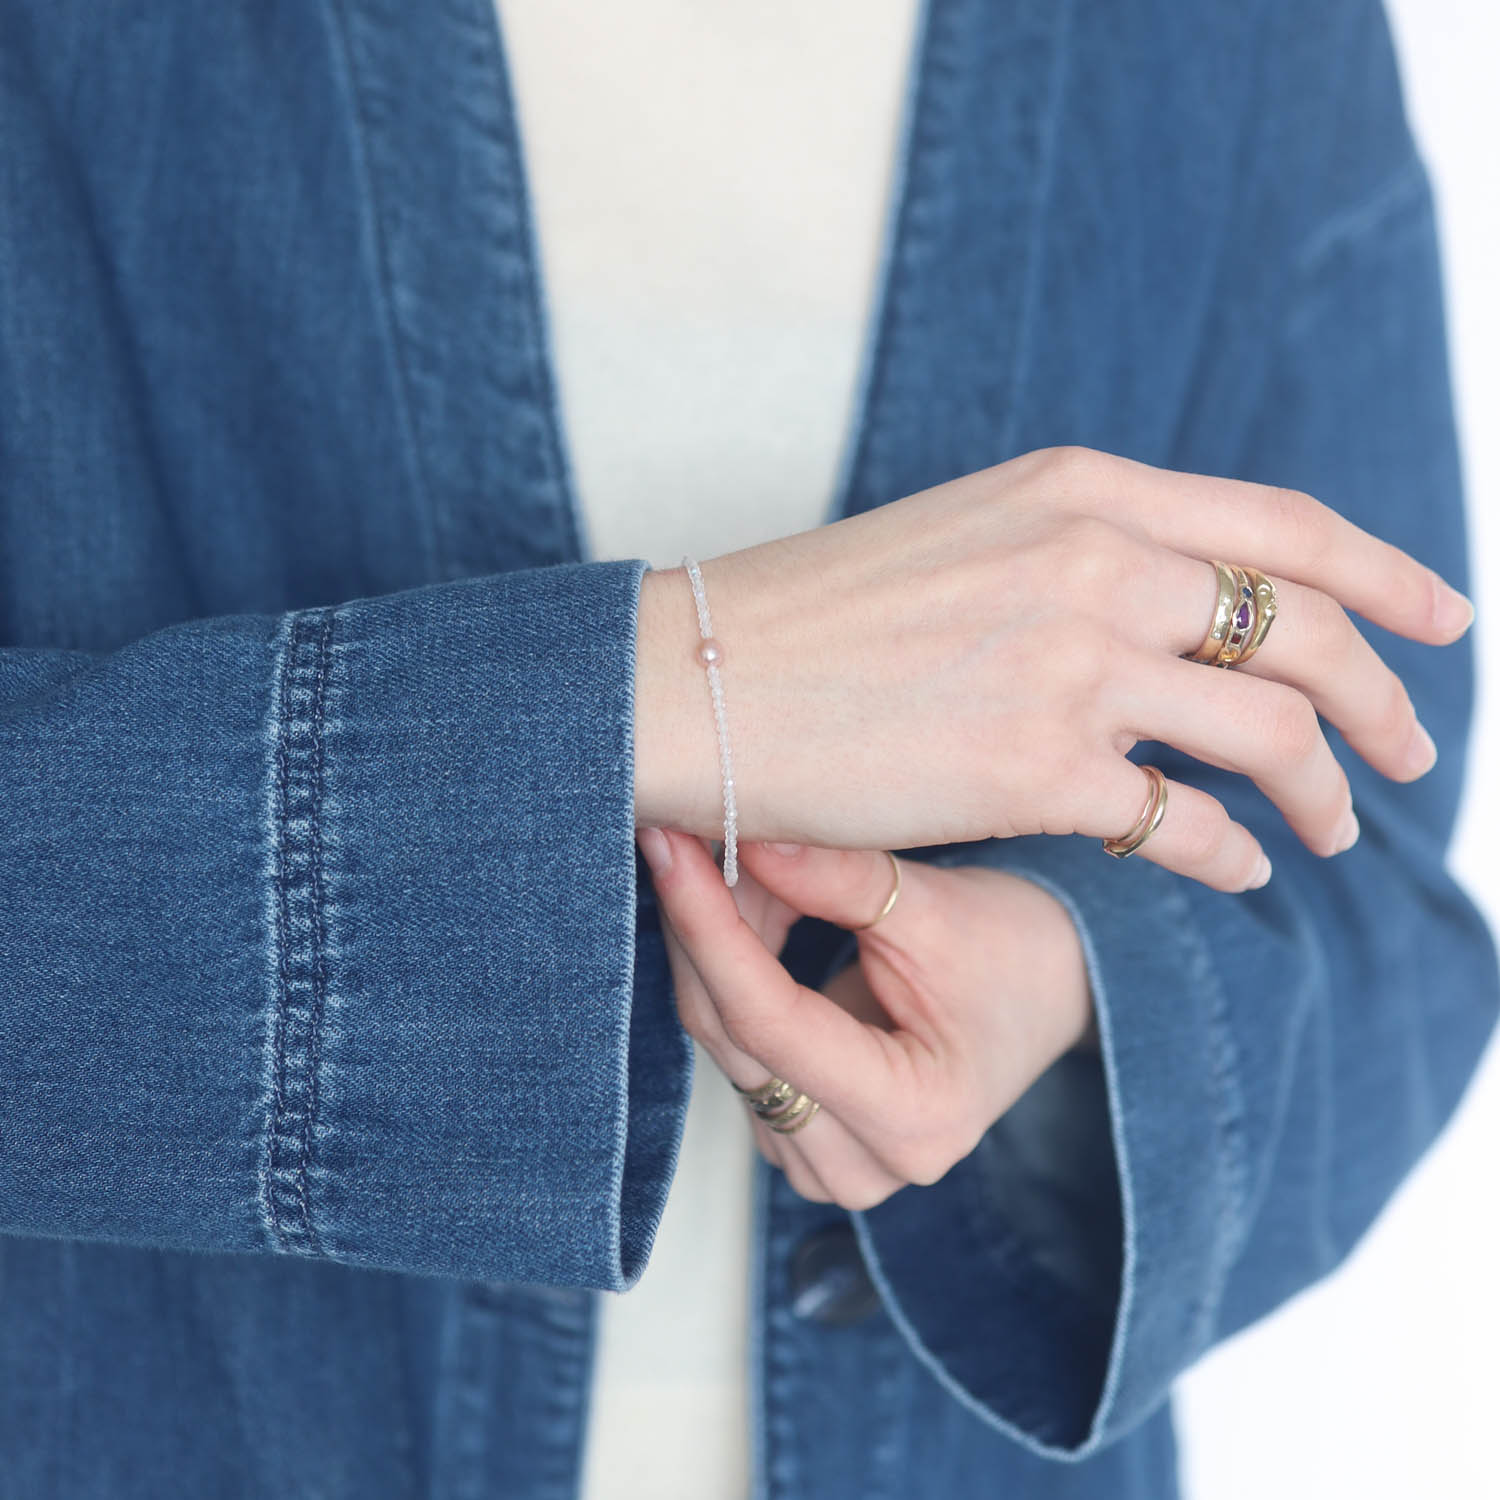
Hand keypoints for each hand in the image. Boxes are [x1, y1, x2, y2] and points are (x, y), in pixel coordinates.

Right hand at [634, 445, 1473, 893]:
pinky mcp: (1034, 770)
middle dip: (1387, 697)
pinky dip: (1227, 857)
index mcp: (1079, 489)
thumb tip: (1180, 616)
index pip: (1282, 525)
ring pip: (1273, 730)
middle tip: (1408, 750)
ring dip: (1325, 791)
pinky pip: (1184, 824)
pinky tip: (1230, 874)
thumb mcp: (968, 533)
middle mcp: (1096, 560)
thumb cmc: (814, 613)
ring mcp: (1072, 663)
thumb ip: (1083, 552)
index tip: (1445, 619)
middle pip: (1307, 629)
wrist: (699, 673)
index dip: (1387, 575)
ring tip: (1333, 832)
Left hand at [638, 828, 1094, 1210]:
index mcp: (911, 1118)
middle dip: (703, 927)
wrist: (1052, 992)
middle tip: (683, 833)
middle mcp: (860, 1163)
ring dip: (714, 944)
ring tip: (731, 859)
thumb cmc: (1017, 956)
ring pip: (725, 1040)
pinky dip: (732, 969)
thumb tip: (747, 836)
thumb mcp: (939, 911)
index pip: (770, 1024)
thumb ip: (840, 880)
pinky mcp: (799, 1134)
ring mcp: (822, 1159)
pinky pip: (738, 1045)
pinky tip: (746, 904)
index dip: (709, 930)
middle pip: (734, 1037)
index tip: (671, 852)